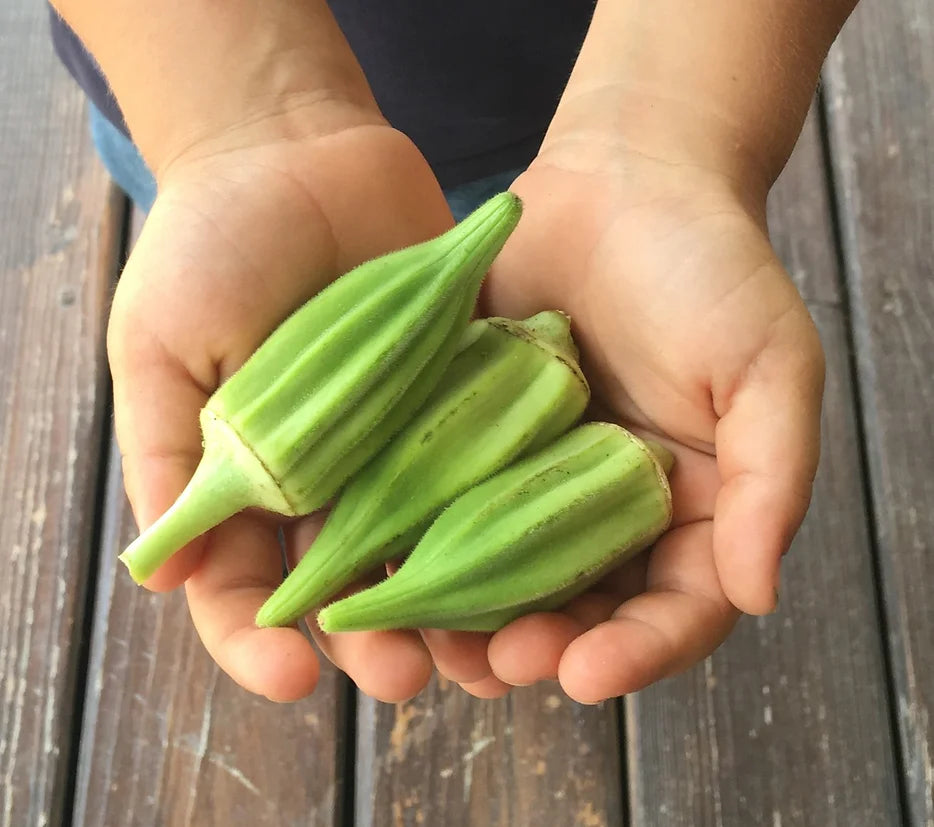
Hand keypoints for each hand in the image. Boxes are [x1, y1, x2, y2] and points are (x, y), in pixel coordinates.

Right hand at [109, 115, 466, 701]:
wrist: (295, 149)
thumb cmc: (212, 245)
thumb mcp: (164, 348)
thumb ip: (170, 454)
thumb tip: (165, 570)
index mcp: (252, 479)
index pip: (247, 586)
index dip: (258, 639)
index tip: (288, 674)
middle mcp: (332, 473)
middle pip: (353, 580)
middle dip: (374, 635)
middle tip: (408, 676)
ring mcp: (404, 437)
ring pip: (430, 541)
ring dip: (453, 601)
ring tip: (485, 650)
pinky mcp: (462, 391)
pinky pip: (485, 460)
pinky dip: (506, 509)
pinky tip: (531, 553)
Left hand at [409, 142, 824, 701]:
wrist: (621, 179)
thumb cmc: (709, 266)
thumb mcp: (770, 365)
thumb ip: (773, 479)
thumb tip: (758, 591)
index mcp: (689, 506)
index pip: (675, 607)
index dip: (639, 652)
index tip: (590, 674)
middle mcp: (606, 506)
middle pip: (578, 607)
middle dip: (540, 645)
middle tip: (498, 664)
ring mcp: (532, 475)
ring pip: (500, 570)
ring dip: (467, 617)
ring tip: (433, 644)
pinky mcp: (471, 435)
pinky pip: (441, 498)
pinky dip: (415, 537)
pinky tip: (384, 564)